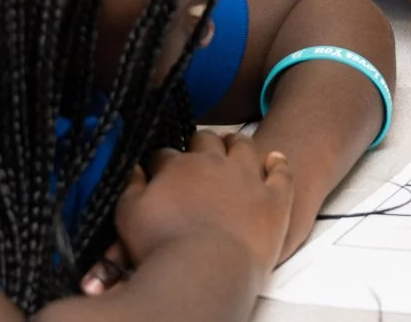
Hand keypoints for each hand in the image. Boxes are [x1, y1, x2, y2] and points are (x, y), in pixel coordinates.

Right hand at [98, 131, 293, 294]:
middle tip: (197, 148)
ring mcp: (248, 179)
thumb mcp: (129, 216)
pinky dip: (279, 165)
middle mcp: (215, 164)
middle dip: (199, 142)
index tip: (156, 167)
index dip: (159, 160)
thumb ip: (130, 189)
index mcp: (179, 167)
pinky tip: (276, 159)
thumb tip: (133, 169)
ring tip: (234, 144)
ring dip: (237, 143)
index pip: (165, 154)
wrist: (208, 270)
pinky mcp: (274, 200)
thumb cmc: (163, 247)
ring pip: (244, 148)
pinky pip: (281, 174)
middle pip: (206, 140)